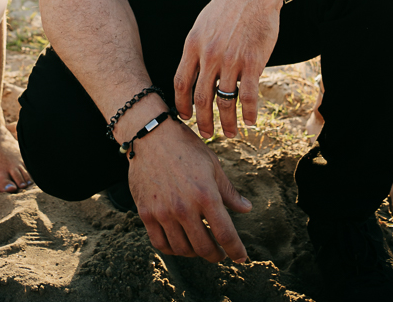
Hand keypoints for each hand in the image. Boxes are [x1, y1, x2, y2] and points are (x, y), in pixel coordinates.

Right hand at [127, 117, 250, 261]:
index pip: (225, 234)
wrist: (150, 135)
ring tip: (200, 247)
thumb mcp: (212, 165)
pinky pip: (160, 243)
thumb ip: (228, 191)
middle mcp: (184, 207)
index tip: (241, 258)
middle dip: (216, 255)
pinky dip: (172, 249)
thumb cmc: (185, 147)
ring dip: (195, 253)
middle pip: (204, 247)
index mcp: (206, 194)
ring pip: (182, 249)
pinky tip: (179, 244)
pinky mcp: (146, 213)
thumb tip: (246, 209)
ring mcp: (163, 212)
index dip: (236, 250)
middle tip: (220, 253)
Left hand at [174, 0, 285, 138]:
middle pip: (201, 98)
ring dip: (227, 123)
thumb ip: (198, 48)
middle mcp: (209, 54)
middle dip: (203, 121)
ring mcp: (231, 59)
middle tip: (207, 134)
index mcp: (193, 44)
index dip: (181, 104)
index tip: (186, 118)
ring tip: (231, 133)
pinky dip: (250, 112)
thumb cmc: (230, 4)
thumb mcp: (204, 22)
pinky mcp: (253, 60)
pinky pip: (249, 95)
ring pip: (225, 101)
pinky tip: (251, 121)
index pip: (181, 82)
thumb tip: (196, 71)